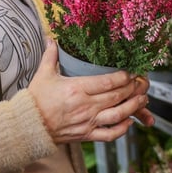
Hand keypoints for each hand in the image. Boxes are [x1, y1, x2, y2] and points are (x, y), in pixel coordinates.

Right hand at [28, 40, 153, 143]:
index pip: (108, 81)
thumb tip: (51, 38)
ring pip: (118, 115)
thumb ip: (51, 55)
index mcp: (77, 88)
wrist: (28, 126)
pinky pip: (109, 134)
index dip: (124, 77)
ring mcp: (88, 121)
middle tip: (143, 82)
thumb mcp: (43, 74)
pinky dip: (122, 129)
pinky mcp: (87, 134)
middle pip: (117, 96)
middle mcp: (86, 105)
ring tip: (143, 99)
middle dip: (133, 88)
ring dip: (133, 106)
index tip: (132, 72)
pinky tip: (129, 121)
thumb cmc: (35, 100)